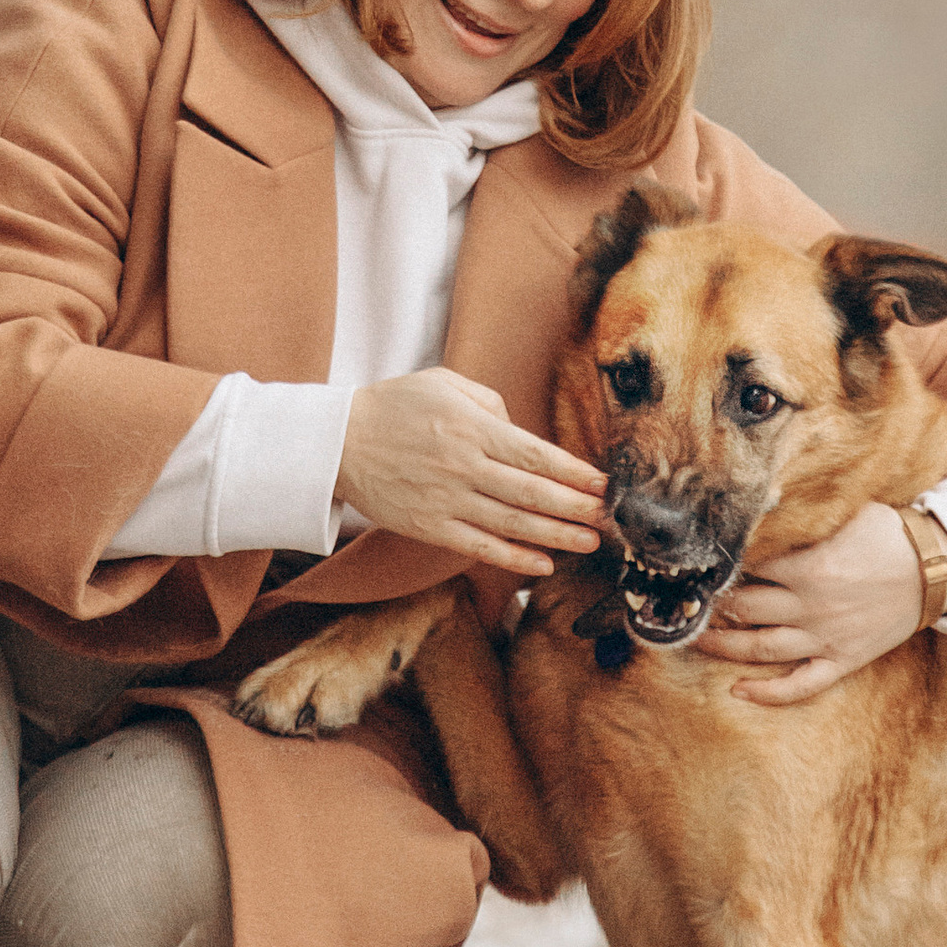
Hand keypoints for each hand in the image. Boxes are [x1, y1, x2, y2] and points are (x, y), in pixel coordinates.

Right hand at [336, 370, 605, 580]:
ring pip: (513, 522)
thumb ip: (489, 400)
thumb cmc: (393, 406)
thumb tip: (521, 428)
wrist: (337, 442)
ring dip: (556, 535)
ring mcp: (447, 499)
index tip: (602, 483)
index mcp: (472, 427)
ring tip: (589, 542)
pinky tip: (542, 564)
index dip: (574, 472)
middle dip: (576, 507)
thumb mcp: (442, 382)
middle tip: (609, 517)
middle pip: (532, 492)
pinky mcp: (430, 526)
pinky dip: (513, 557)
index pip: (536, 454)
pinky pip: (479, 546)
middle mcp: (464, 465)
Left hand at [696, 499, 926, 704]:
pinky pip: (800, 686)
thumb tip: (766, 496)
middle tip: (687, 602)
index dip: (722, 565)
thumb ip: (806, 513)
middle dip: (711, 607)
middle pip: (744, 611)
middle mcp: (811, 605)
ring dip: (722, 647)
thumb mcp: (848, 512)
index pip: (748, 567)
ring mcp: (826, 638)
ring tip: (694, 639)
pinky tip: (739, 691)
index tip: (701, 563)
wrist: (938, 568)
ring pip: (761, 650)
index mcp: (809, 566)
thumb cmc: (891, 534)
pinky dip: (768, 693)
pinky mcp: (842, 660)